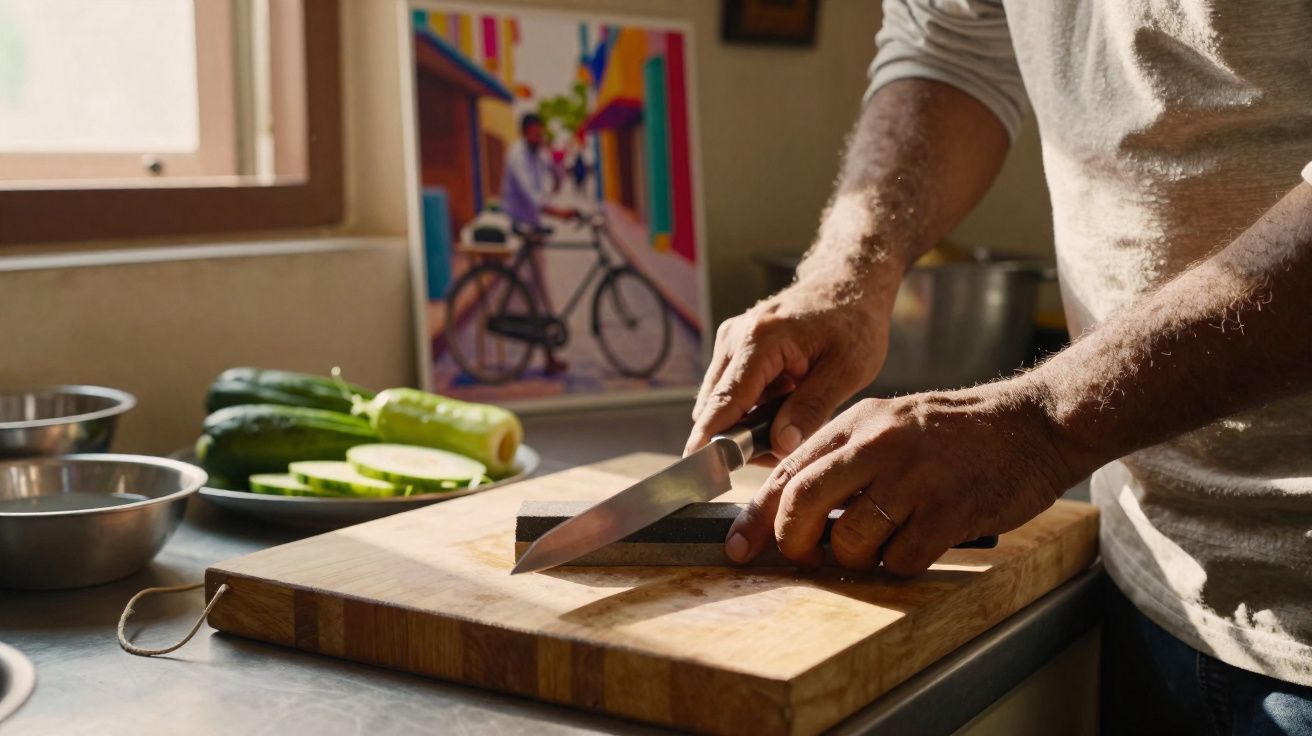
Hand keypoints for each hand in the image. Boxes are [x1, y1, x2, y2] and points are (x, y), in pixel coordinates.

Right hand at [686, 282, 892, 461]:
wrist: (849, 284)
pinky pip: (729, 390)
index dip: (711, 441)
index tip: (704, 473)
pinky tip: (781, 411)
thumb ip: (812, 408)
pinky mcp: (734, 346)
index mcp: (760, 340)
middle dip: (738, 439)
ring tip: (788, 430)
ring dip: (744, 425)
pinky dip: (748, 409)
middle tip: (779, 454)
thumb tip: (780, 445)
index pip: (724, 402)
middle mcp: (735, 338)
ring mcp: (731, 340)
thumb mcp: (848, 369)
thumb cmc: (854, 322)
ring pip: (718, 402)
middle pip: (714, 406)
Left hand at [724, 382, 1077, 573]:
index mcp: (858, 423)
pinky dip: (899, 565)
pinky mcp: (948, 510)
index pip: (787, 472)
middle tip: (807, 556)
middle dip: (794, 542)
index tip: (738, 546)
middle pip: (802, 504)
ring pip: (848, 540)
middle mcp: (879, 445)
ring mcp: (914, 477)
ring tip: (879, 545)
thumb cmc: (959, 432)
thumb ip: (845, 457)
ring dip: (854, 558)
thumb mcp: (892, 424)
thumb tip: (793, 505)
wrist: (1033, 422)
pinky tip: (918, 545)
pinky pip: (898, 559)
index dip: (755, 515)